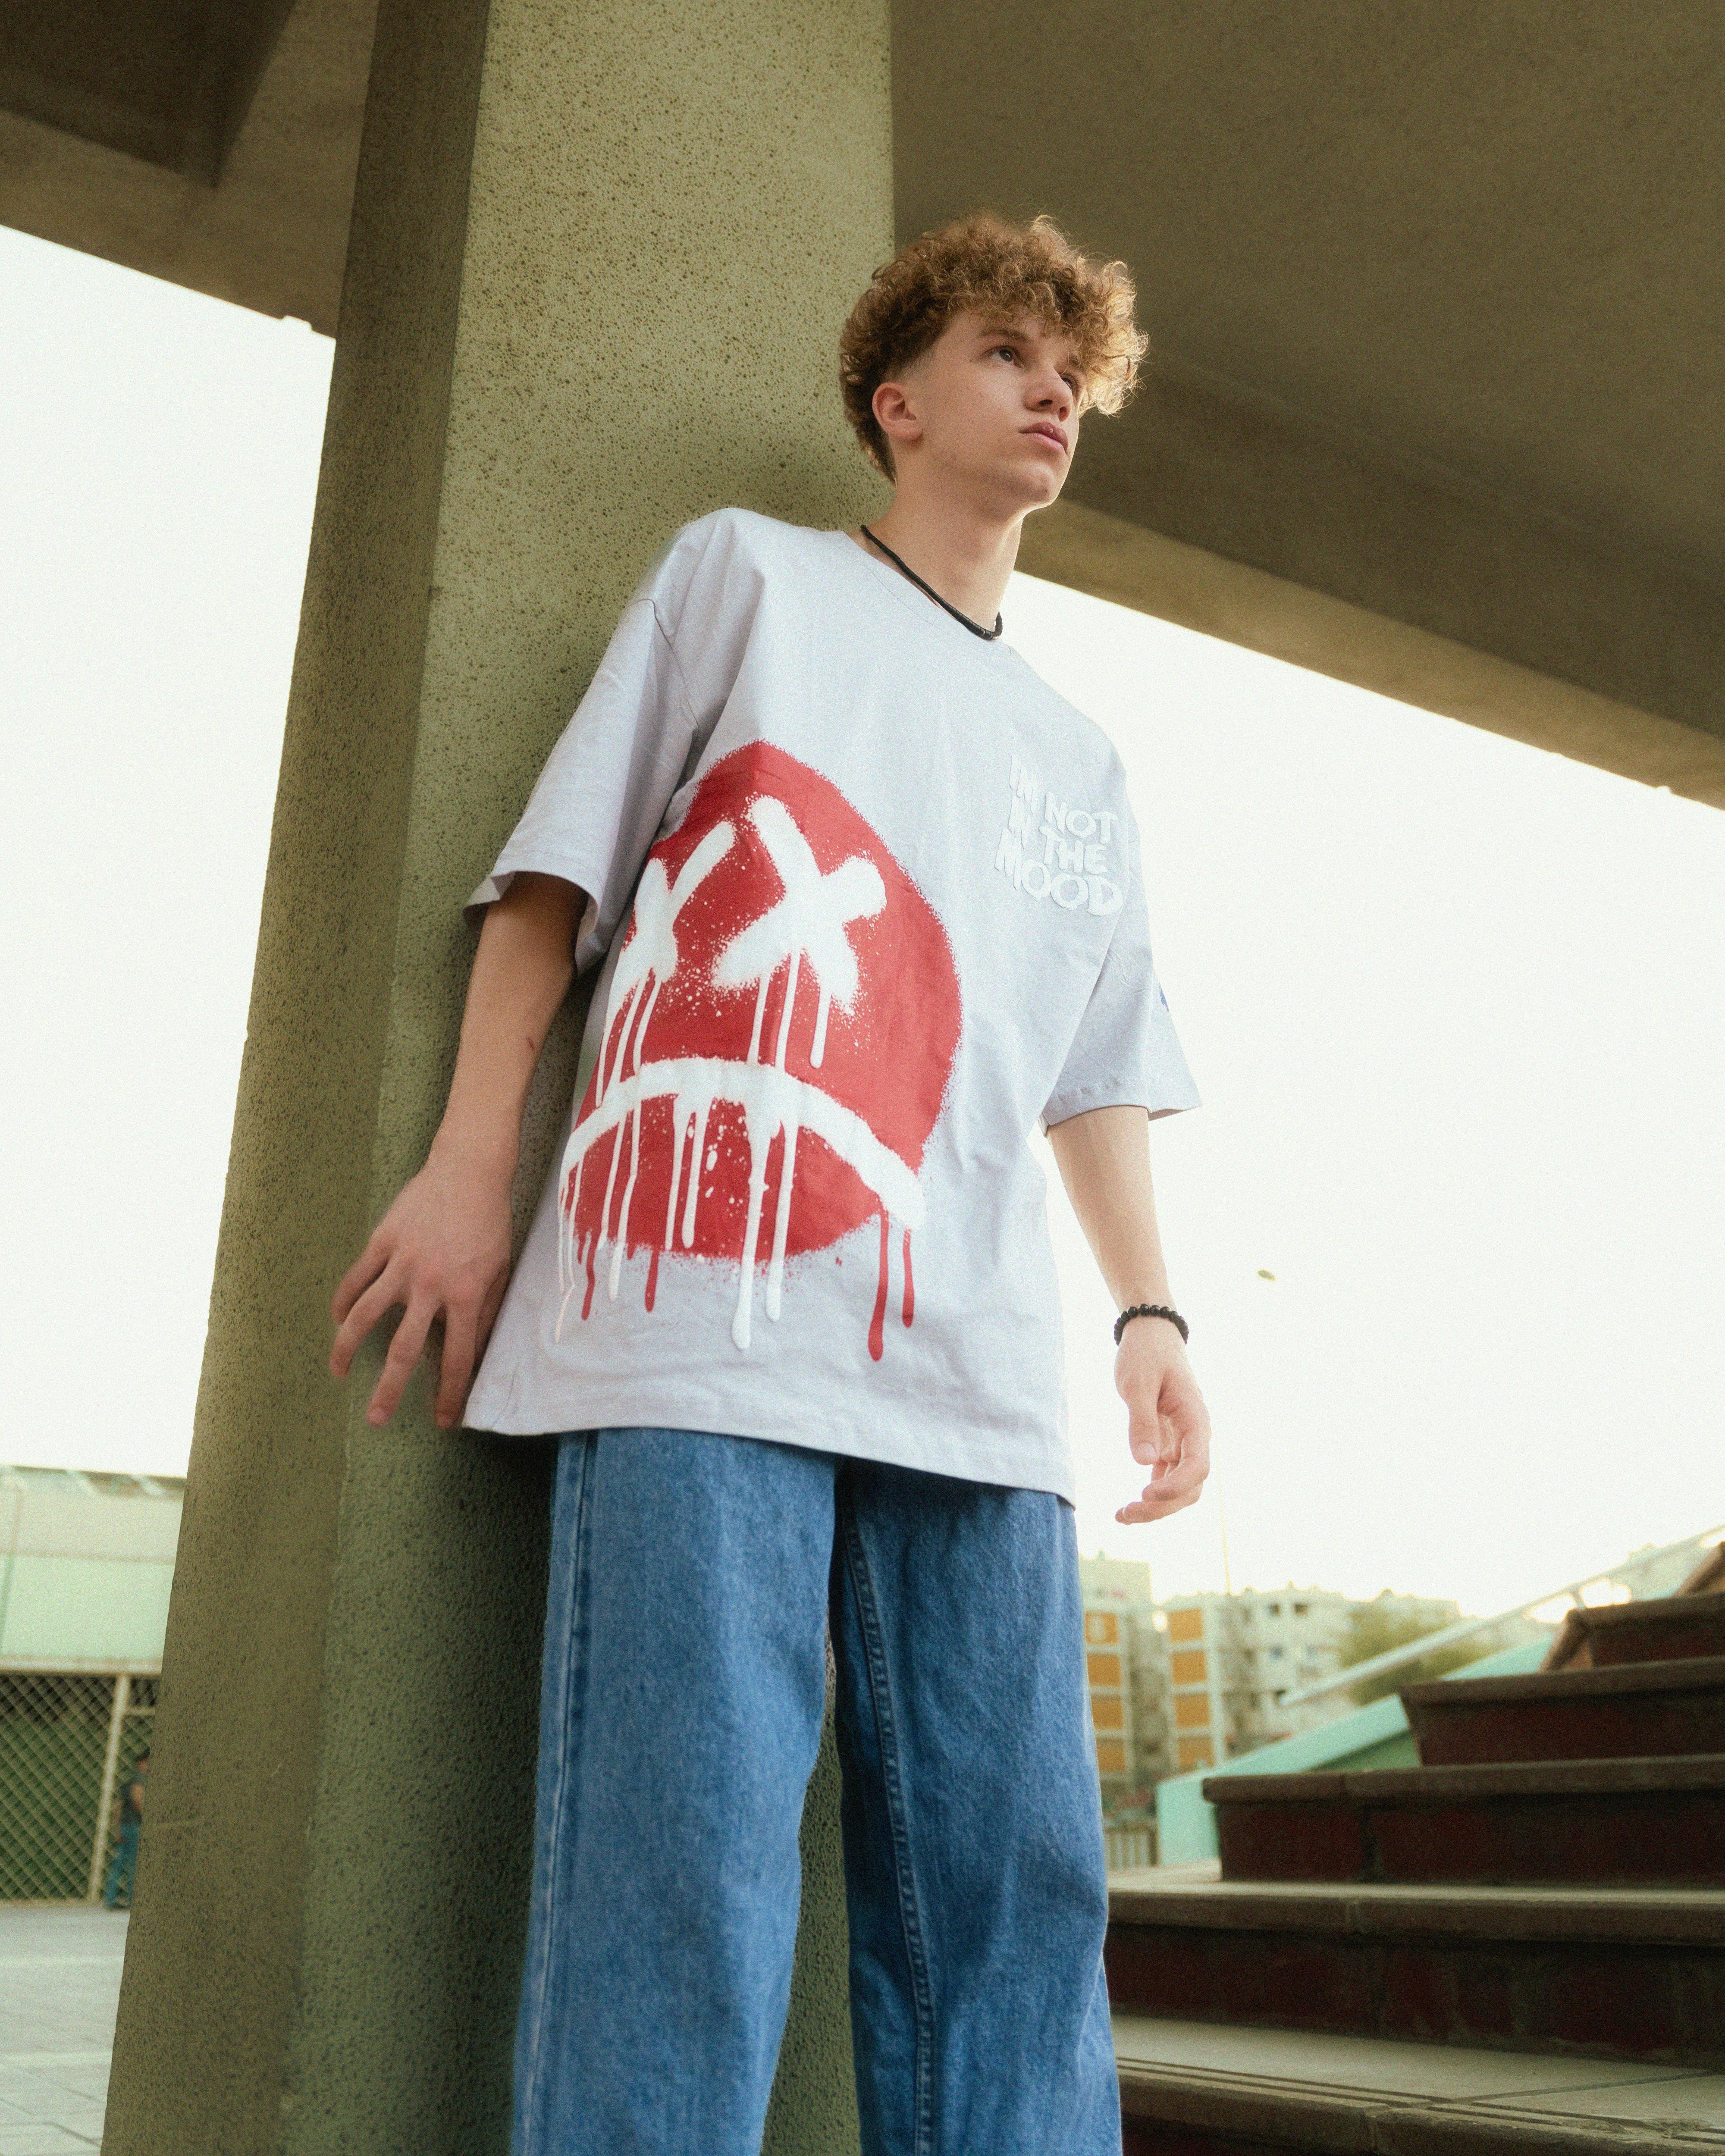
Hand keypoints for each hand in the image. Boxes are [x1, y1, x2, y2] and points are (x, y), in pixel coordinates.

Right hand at [329, 1142, 515, 1429]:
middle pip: (405, 1348)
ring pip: (365, 1314)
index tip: (443, 1421)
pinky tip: (336, 1321)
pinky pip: (356, 1279)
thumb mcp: (500, 1270)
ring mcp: (402, 1262)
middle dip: (390, 1388)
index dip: (450, 1393)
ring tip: (339, 1371)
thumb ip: (487, 1311)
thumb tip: (476, 1352)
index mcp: (467, 1294)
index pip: (458, 1356)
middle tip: (375, 1419)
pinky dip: (342, 1302)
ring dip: (348, 1347)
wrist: (469, 1172)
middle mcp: (431, 1284)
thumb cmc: (489, 1223)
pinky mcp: (382, 1242)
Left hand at [1113, 1318, 1210, 1523]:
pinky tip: (1129, 1503)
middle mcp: (1195, 1435)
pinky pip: (1167, 1475)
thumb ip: (1142, 1422)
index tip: (1145, 1494)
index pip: (1197, 1465)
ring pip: (1180, 1486)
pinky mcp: (1170, 1443)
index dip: (1175, 1487)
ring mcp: (1184, 1441)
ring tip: (1122, 1516)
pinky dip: (1152, 1492)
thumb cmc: (1145, 1354)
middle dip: (1162, 1506)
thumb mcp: (1138, 1383)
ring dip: (1157, 1506)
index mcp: (1195, 1419)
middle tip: (1126, 1514)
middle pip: (1190, 1485)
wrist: (1151, 1335)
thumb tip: (1143, 1462)